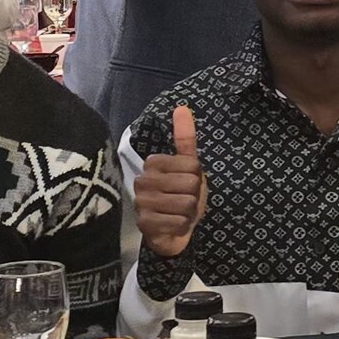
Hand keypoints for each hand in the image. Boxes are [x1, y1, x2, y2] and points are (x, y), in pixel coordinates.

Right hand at [136, 105, 207, 257]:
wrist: (173, 231)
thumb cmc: (181, 196)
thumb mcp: (189, 168)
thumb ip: (185, 139)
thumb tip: (182, 107)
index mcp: (153, 163)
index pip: (192, 164)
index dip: (197, 177)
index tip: (186, 184)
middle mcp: (143, 180)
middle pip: (190, 183)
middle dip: (195, 196)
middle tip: (184, 201)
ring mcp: (141, 202)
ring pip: (186, 203)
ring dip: (189, 212)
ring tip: (180, 213)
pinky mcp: (144, 223)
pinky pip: (178, 221)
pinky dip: (182, 226)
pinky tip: (174, 226)